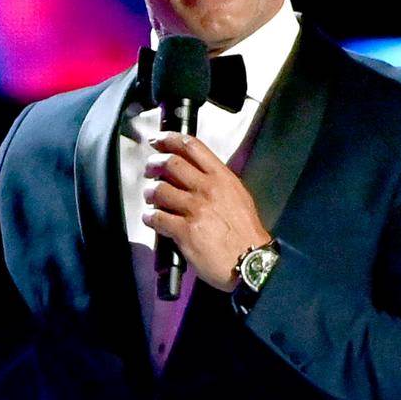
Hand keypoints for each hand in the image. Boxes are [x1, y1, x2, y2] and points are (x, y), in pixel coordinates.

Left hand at [142, 132, 272, 290]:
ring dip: (150, 193)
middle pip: (170, 163)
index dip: (169, 139)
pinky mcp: (184, 231)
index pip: (192, 146)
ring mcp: (195, 209)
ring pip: (160, 190)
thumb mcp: (238, 196)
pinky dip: (150, 217)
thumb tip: (194, 174)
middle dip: (154, 164)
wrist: (251, 260)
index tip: (157, 140)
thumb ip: (217, 182)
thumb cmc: (245, 231)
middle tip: (149, 170)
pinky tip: (151, 219)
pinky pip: (157, 218)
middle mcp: (207, 188)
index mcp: (221, 177)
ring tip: (151, 198)